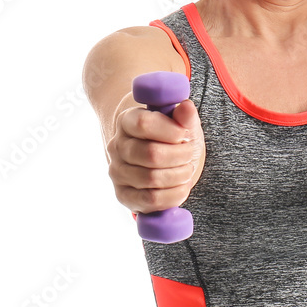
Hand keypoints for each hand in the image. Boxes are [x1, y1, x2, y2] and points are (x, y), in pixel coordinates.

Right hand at [106, 98, 205, 212]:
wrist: (160, 159)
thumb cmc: (170, 138)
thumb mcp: (180, 123)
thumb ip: (184, 116)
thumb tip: (186, 107)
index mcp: (127, 121)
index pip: (144, 124)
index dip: (172, 131)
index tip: (185, 135)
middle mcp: (117, 146)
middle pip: (151, 154)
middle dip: (180, 155)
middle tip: (189, 153)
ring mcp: (117, 172)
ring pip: (152, 178)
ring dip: (179, 175)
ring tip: (186, 169)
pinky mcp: (124, 195)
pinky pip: (150, 200)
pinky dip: (173, 195)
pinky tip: (182, 187)